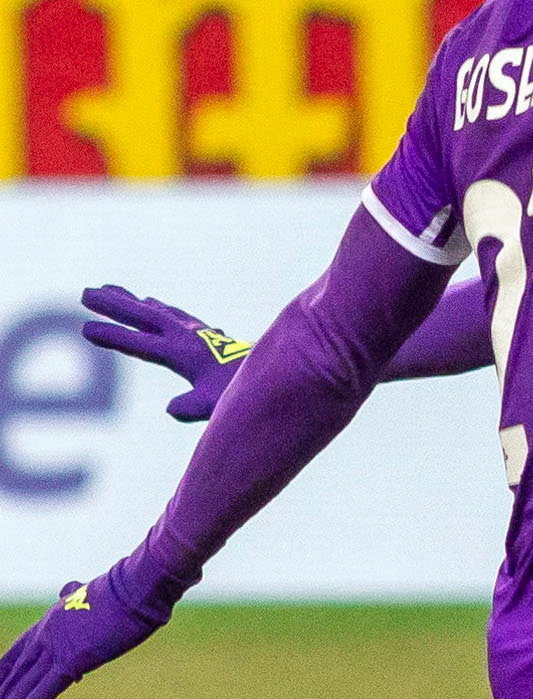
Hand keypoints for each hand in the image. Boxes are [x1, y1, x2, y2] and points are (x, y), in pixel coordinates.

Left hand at [0, 555, 178, 698]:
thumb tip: (69, 587)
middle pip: (15, 673)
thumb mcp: (92, 593)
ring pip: (26, 684)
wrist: (137, 585)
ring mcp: (59, 648)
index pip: (17, 654)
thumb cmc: (124, 588)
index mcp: (50, 623)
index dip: (2, 673)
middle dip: (1, 696)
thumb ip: (75, 595)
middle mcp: (47, 636)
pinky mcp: (75, 659)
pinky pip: (48, 687)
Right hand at [81, 284, 253, 421]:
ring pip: (155, 311)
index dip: (113, 337)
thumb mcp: (218, 403)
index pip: (139, 345)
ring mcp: (196, 332)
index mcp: (183, 354)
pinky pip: (172, 314)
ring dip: (129, 300)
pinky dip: (155, 306)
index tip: (86, 329)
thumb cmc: (244, 392)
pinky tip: (148, 302)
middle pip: (142, 316)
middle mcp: (187, 337)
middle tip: (84, 292)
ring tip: (105, 288)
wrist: (282, 374)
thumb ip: (194, 407)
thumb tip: (171, 410)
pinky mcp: (204, 333)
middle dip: (113, 305)